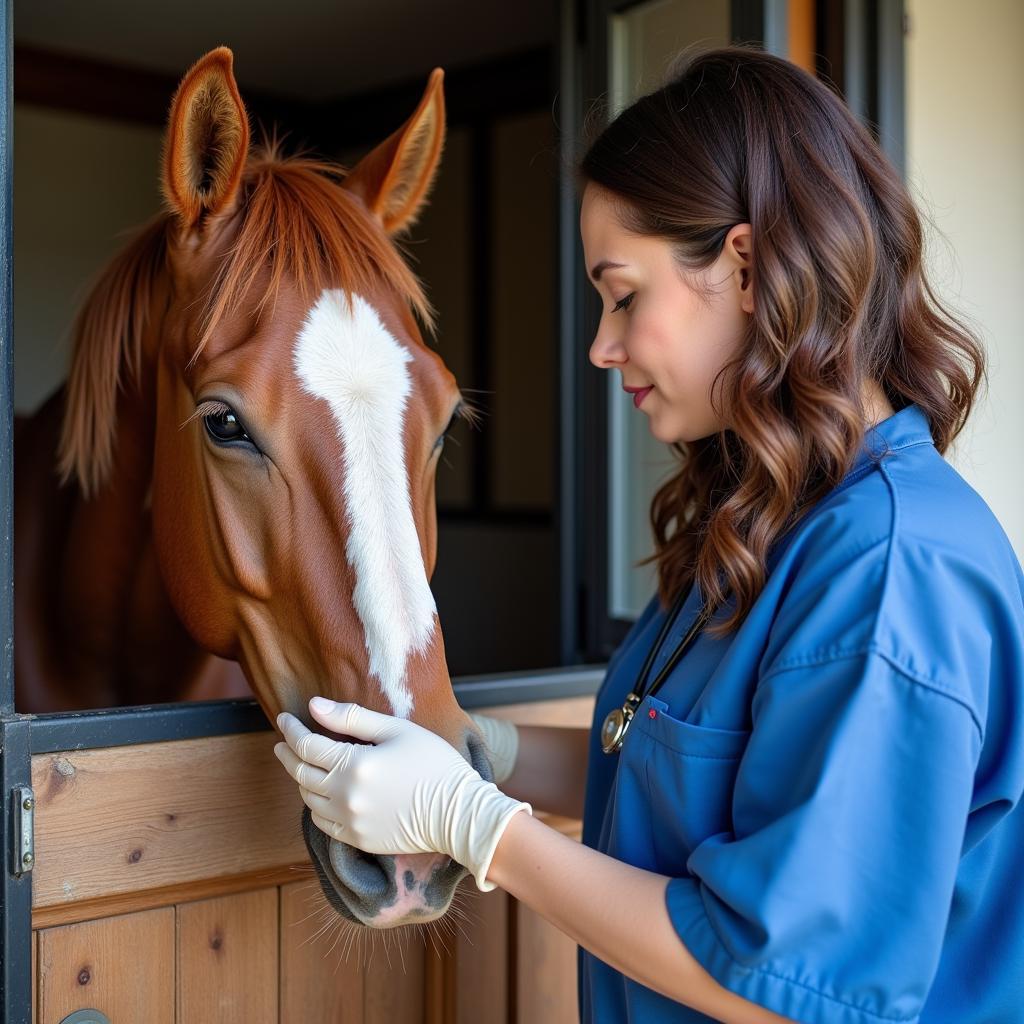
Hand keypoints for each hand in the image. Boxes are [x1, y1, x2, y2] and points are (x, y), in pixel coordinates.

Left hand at [274, 697, 531, 891]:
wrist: (458, 812)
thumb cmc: (433, 763)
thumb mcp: (396, 731)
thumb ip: (352, 718)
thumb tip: (314, 706)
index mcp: (354, 765)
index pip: (307, 745)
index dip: (291, 729)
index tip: (284, 717)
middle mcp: (345, 796)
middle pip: (301, 773)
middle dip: (288, 753)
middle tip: (282, 741)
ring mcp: (350, 822)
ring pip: (308, 799)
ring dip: (300, 779)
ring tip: (302, 765)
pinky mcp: (359, 839)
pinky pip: (323, 823)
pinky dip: (315, 805)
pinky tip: (320, 795)